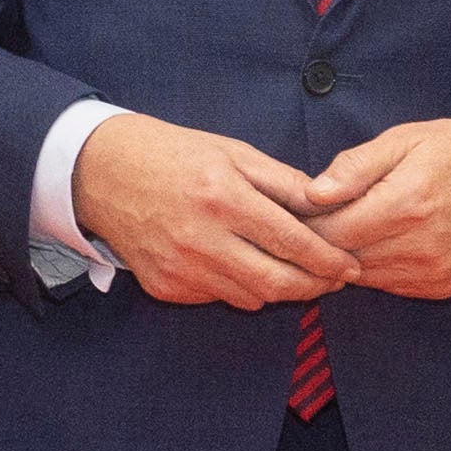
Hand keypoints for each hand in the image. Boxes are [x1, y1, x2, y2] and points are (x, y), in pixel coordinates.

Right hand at [71, 111, 357, 309]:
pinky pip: (219, 297)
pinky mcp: (165, 287)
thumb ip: (283, 182)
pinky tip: (241, 264)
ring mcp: (181, 269)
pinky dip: (240, 287)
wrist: (101, 173)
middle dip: (314, 286)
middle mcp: (201, 239)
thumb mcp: (233, 152)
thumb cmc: (173, 155)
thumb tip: (328, 205)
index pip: (291, 241)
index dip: (328, 259)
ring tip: (294, 270)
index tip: (349, 265)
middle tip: (334, 280)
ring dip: (279, 288)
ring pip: (251, 297)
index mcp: (223, 197)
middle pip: (276, 283)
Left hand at [302, 118, 450, 304]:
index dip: (307, 223)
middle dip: (320, 241)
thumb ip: (355, 167)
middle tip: (307, 222)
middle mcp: (420, 245)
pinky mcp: (439, 287)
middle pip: (344, 256)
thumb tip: (313, 194)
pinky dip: (372, 267)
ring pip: (362, 275)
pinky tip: (373, 243)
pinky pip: (387, 284)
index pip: (333, 230)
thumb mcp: (404, 140)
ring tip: (341, 229)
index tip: (293, 211)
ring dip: (344, 256)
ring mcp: (431, 271)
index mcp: (407, 203)